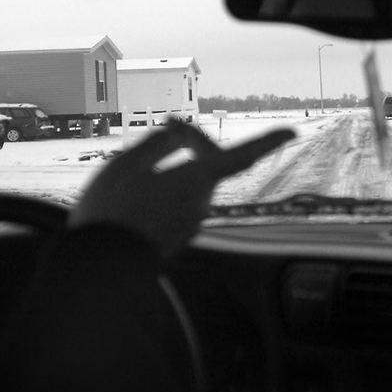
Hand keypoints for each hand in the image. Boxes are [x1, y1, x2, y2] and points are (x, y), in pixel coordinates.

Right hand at [70, 119, 294, 255]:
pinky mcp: (175, 238)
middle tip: (170, 127)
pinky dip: (164, 192)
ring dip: (173, 170)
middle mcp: (201, 204)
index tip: (291, 132)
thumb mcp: (130, 162)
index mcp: (197, 182)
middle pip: (207, 166)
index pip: (240, 157)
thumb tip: (179, 135)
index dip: (266, 142)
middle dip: (194, 144)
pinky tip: (135, 195)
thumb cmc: (113, 208)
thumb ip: (160, 143)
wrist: (100, 265)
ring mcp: (189, 224)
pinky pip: (176, 205)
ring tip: (136, 169)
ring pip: (188, 185)